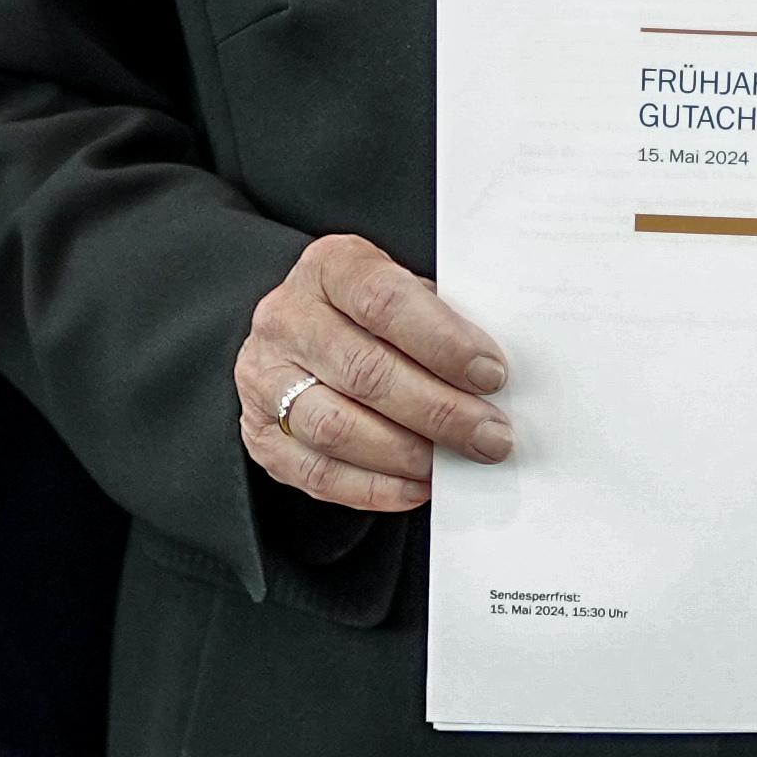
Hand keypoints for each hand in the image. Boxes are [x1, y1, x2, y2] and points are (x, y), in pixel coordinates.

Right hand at [238, 233, 508, 516]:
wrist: (304, 334)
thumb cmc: (376, 316)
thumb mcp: (407, 293)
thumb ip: (442, 322)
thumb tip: (498, 378)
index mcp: (329, 268)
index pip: (384, 301)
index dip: (442, 342)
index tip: (492, 375)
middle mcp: (286, 319)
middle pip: (365, 372)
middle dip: (439, 411)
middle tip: (491, 436)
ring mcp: (264, 378)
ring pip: (336, 427)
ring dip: (406, 454)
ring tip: (453, 465)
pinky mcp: (259, 433)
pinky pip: (317, 473)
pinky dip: (374, 488)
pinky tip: (416, 487)